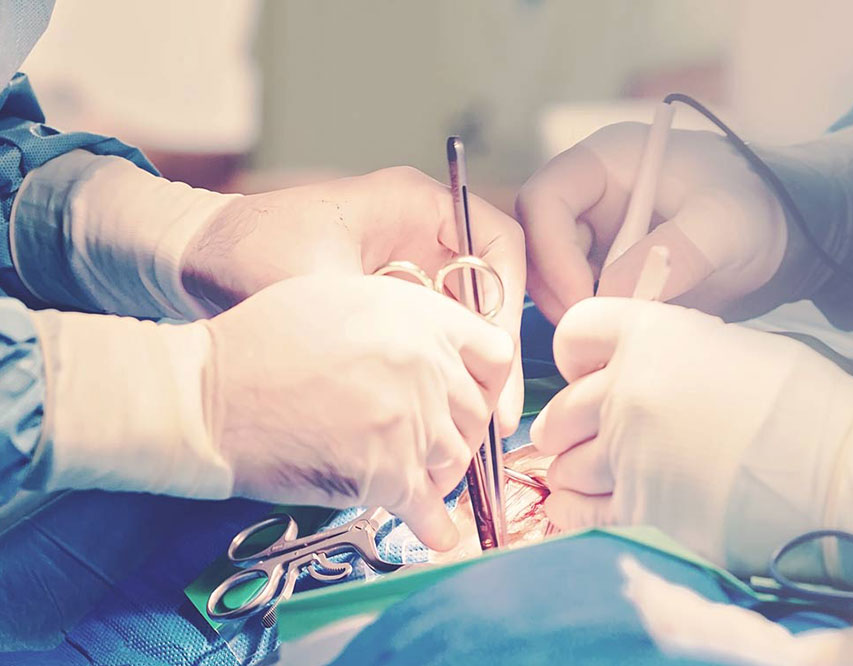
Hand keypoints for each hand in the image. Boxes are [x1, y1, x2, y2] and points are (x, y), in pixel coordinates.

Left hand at [182, 166, 525, 432]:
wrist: (196, 260)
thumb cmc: (250, 250)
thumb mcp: (322, 283)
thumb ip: (382, 318)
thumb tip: (437, 368)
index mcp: (414, 204)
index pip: (498, 242)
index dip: (511, 300)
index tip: (500, 356)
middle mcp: (422, 233)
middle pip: (489, 290)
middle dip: (496, 353)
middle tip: (498, 417)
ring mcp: (409, 268)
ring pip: (466, 321)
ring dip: (472, 372)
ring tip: (475, 431)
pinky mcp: (392, 302)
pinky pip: (435, 338)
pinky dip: (442, 377)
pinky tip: (439, 419)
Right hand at [206, 274, 514, 549]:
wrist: (212, 394)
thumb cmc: (260, 343)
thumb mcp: (341, 297)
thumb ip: (400, 321)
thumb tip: (428, 348)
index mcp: (419, 317)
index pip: (495, 353)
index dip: (490, 381)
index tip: (478, 398)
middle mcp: (425, 366)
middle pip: (477, 413)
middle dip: (461, 432)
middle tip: (437, 444)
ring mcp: (411, 421)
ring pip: (456, 460)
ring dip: (442, 475)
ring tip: (417, 479)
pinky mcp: (388, 473)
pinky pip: (429, 509)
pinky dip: (435, 526)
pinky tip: (437, 533)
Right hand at [516, 124, 786, 322]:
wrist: (784, 237)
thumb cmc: (758, 209)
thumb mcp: (725, 225)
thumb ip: (674, 253)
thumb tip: (614, 293)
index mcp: (607, 161)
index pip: (544, 199)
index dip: (551, 252)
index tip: (584, 299)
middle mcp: (590, 195)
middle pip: (537, 243)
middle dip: (556, 289)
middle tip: (591, 331)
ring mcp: (595, 233)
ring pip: (550, 276)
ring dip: (570, 310)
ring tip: (612, 336)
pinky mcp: (605, 268)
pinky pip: (576, 296)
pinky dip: (588, 320)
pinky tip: (618, 336)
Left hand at [531, 297, 852, 578]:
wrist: (846, 471)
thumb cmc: (805, 402)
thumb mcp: (729, 346)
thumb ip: (665, 352)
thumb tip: (632, 371)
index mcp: (651, 336)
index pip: (574, 329)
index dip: (575, 353)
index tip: (585, 372)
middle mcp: (627, 390)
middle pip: (560, 410)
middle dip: (564, 427)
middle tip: (576, 439)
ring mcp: (628, 454)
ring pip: (564, 466)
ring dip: (572, 474)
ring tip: (588, 479)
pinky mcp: (640, 513)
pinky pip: (580, 514)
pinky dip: (574, 513)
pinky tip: (580, 511)